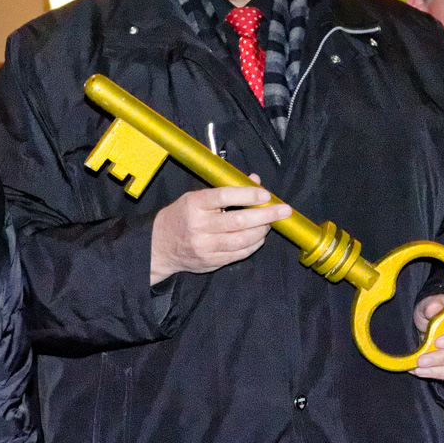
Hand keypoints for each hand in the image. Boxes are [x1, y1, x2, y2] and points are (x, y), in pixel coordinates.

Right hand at [149, 179, 291, 284]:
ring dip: (262, 230)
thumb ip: (225, 190)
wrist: (159, 246)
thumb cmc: (181, 216)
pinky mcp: (212, 261)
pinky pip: (240, 253)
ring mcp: (206, 247)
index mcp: (194, 205)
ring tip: (270, 222)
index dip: (248, 194)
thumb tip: (254, 180)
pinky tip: (259, 236)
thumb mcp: (196, 197)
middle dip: (266, 215)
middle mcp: (200, 227)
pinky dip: (254, 244)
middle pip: (239, 221)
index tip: (265, 193)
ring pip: (243, 240)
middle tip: (283, 210)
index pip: (224, 197)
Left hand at [411, 297, 443, 381]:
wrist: (429, 324)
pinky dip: (439, 375)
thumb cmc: (432, 312)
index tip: (437, 342)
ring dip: (440, 370)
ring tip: (419, 369)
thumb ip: (430, 305)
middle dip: (442, 358)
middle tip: (421, 360)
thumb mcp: (427, 305)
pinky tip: (421, 372)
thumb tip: (433, 307)